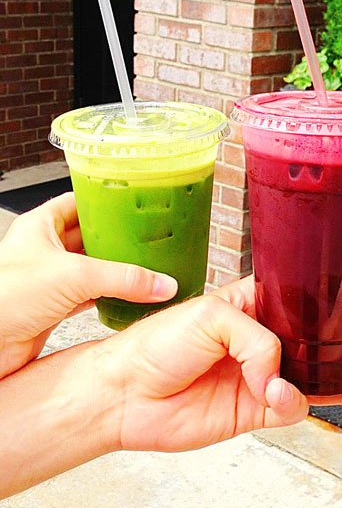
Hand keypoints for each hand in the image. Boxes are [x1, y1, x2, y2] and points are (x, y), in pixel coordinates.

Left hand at [0, 192, 177, 378]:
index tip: (134, 201)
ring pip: (92, 268)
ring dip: (117, 270)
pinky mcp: (55, 307)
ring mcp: (50, 279)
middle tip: (148, 235)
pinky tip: (128, 296)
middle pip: (90, 236)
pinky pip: (91, 296)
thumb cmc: (2, 298)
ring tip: (146, 265)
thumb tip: (161, 282)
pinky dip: (111, 296)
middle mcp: (44, 250)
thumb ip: (123, 278)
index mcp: (40, 226)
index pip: (79, 202)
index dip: (106, 200)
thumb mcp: (72, 276)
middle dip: (118, 238)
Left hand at [0, 275, 310, 498]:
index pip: (297, 303)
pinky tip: (275, 393)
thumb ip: (258, 338)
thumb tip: (279, 376)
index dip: (321, 309)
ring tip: (304, 379)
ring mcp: (259, 377)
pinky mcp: (252, 411)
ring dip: (318, 380)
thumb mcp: (211, 315)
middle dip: (333, 349)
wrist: (125, 393)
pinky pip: (290, 408)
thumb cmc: (157, 343)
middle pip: (310, 344)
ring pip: (308, 379)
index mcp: (251, 307)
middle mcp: (259, 341)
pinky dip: (292, 402)